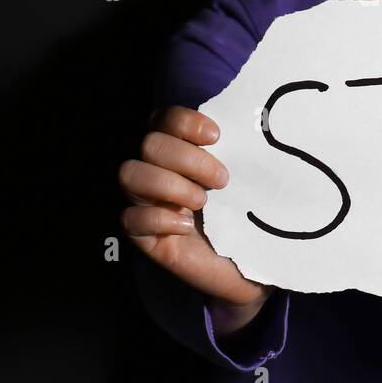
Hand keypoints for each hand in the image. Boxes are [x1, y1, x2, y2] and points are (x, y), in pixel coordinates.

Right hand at [119, 106, 274, 334]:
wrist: (251, 264)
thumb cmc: (248, 213)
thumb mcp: (246, 179)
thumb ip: (237, 151)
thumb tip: (248, 125)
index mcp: (179, 148)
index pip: (164, 118)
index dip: (185, 121)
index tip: (217, 136)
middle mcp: (156, 169)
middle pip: (150, 144)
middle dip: (188, 158)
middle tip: (222, 180)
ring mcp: (145, 201)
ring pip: (130, 174)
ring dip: (170, 185)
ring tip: (203, 202)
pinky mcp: (143, 235)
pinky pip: (131, 218)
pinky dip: (160, 218)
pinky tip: (186, 227)